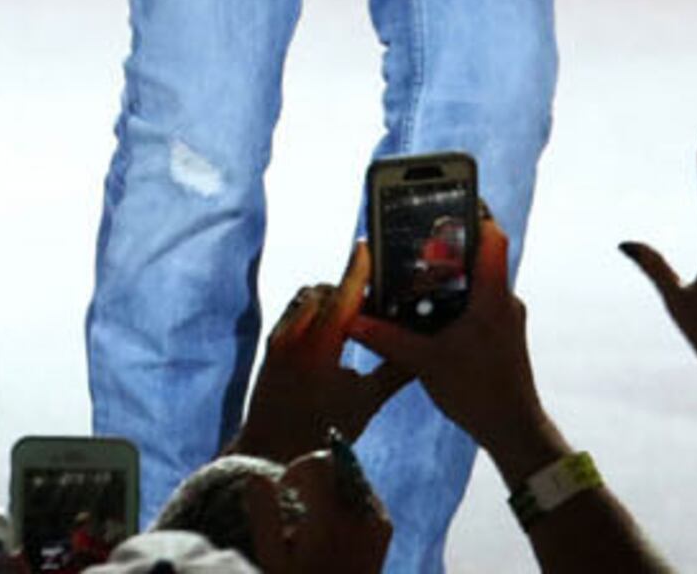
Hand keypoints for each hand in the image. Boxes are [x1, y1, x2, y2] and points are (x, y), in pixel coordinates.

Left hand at [237, 250, 408, 461]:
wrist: (271, 450)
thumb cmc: (321, 429)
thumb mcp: (366, 402)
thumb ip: (395, 371)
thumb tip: (425, 353)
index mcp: (320, 343)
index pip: (343, 293)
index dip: (358, 268)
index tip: (366, 246)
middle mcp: (295, 333)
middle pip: (326, 291)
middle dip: (349, 288)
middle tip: (375, 296)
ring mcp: (280, 336)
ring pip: (307, 298)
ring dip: (330, 297)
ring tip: (355, 312)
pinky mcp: (272, 344)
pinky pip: (295, 311)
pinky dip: (315, 309)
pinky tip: (331, 326)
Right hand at [348, 218, 548, 465]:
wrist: (513, 431)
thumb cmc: (480, 394)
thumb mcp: (426, 363)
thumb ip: (387, 338)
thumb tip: (354, 318)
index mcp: (493, 295)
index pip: (491, 235)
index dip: (473, 209)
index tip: (449, 192)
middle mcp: (503, 300)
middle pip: (479, 253)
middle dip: (447, 241)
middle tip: (416, 232)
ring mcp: (503, 317)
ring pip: (476, 279)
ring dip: (449, 272)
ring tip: (414, 269)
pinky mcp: (498, 334)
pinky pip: (476, 301)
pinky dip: (453, 297)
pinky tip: (427, 309)